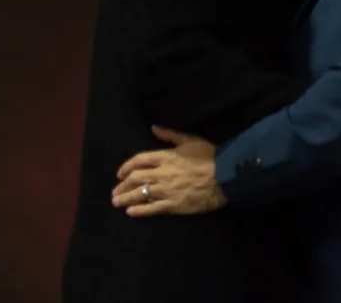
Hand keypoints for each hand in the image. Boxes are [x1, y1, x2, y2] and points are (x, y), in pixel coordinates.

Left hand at [111, 125, 225, 216]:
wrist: (225, 176)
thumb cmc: (210, 156)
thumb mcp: (191, 140)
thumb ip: (170, 135)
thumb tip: (153, 128)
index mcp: (166, 157)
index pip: (139, 160)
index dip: (126, 166)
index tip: (120, 173)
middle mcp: (162, 173)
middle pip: (136, 179)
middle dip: (122, 185)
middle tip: (115, 191)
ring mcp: (166, 190)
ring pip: (140, 194)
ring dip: (126, 198)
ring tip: (117, 202)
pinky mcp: (173, 204)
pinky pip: (152, 208)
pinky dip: (139, 210)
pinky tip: (131, 212)